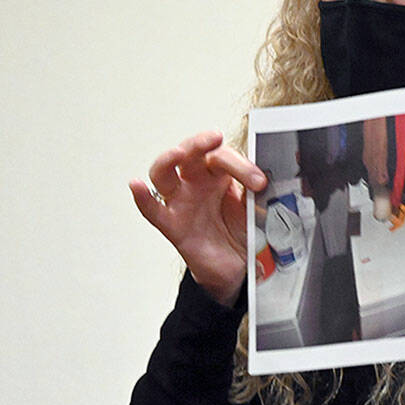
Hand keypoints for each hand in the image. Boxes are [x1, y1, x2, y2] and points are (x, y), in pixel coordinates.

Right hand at [129, 131, 265, 306]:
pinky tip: (137, 186)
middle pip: (190, 153)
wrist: (238, 266)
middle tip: (215, 138)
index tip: (259, 182)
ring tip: (178, 153)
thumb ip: (258, 194)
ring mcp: (181, 201)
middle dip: (200, 142)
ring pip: (164, 173)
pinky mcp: (172, 224)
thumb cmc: (243, 231)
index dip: (241, 166)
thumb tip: (267, 182)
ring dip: (168, 159)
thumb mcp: (256, 209)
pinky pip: (152, 210)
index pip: (224, 157)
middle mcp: (197, 182)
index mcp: (219, 173)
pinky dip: (143, 198)